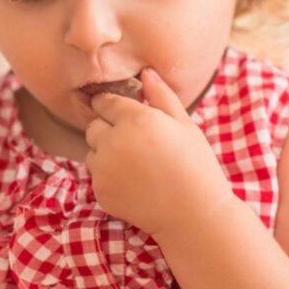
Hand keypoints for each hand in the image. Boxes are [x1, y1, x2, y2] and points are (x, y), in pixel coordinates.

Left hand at [84, 68, 233, 237]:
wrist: (193, 215)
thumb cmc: (195, 166)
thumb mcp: (185, 125)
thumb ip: (162, 96)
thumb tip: (146, 72)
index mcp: (136, 119)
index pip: (104, 101)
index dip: (112, 107)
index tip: (120, 114)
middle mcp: (113, 141)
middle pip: (93, 127)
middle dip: (108, 131)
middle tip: (135, 145)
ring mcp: (103, 168)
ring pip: (93, 152)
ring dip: (106, 155)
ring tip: (137, 167)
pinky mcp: (99, 191)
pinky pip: (97, 176)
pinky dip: (109, 178)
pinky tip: (135, 185)